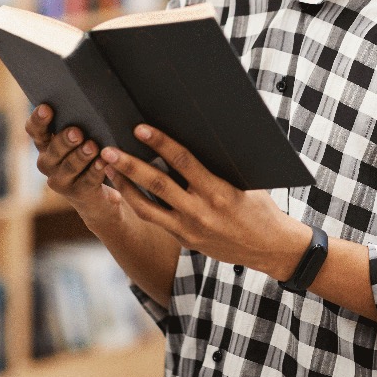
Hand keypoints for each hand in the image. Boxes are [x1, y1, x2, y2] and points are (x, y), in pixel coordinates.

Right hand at [26, 105, 122, 217]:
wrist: (96, 194)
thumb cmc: (88, 154)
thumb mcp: (80, 139)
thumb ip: (78, 122)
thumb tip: (91, 95)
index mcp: (45, 144)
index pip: (35, 130)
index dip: (38, 119)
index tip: (46, 108)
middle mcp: (47, 162)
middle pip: (53, 149)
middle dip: (64, 140)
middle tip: (76, 132)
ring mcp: (60, 180)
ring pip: (69, 166)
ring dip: (81, 156)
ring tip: (92, 147)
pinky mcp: (77, 193)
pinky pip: (87, 181)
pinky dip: (96, 170)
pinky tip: (104, 162)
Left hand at [100, 124, 311, 280]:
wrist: (269, 248)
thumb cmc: (261, 207)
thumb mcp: (245, 182)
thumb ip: (218, 166)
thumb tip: (195, 137)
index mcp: (219, 191)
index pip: (183, 161)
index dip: (160, 143)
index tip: (140, 128)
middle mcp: (200, 211)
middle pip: (156, 183)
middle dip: (129, 165)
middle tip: (107, 150)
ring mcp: (189, 229)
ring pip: (146, 207)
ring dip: (125, 186)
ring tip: (108, 169)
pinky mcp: (184, 240)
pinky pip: (155, 220)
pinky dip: (138, 204)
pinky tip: (125, 190)